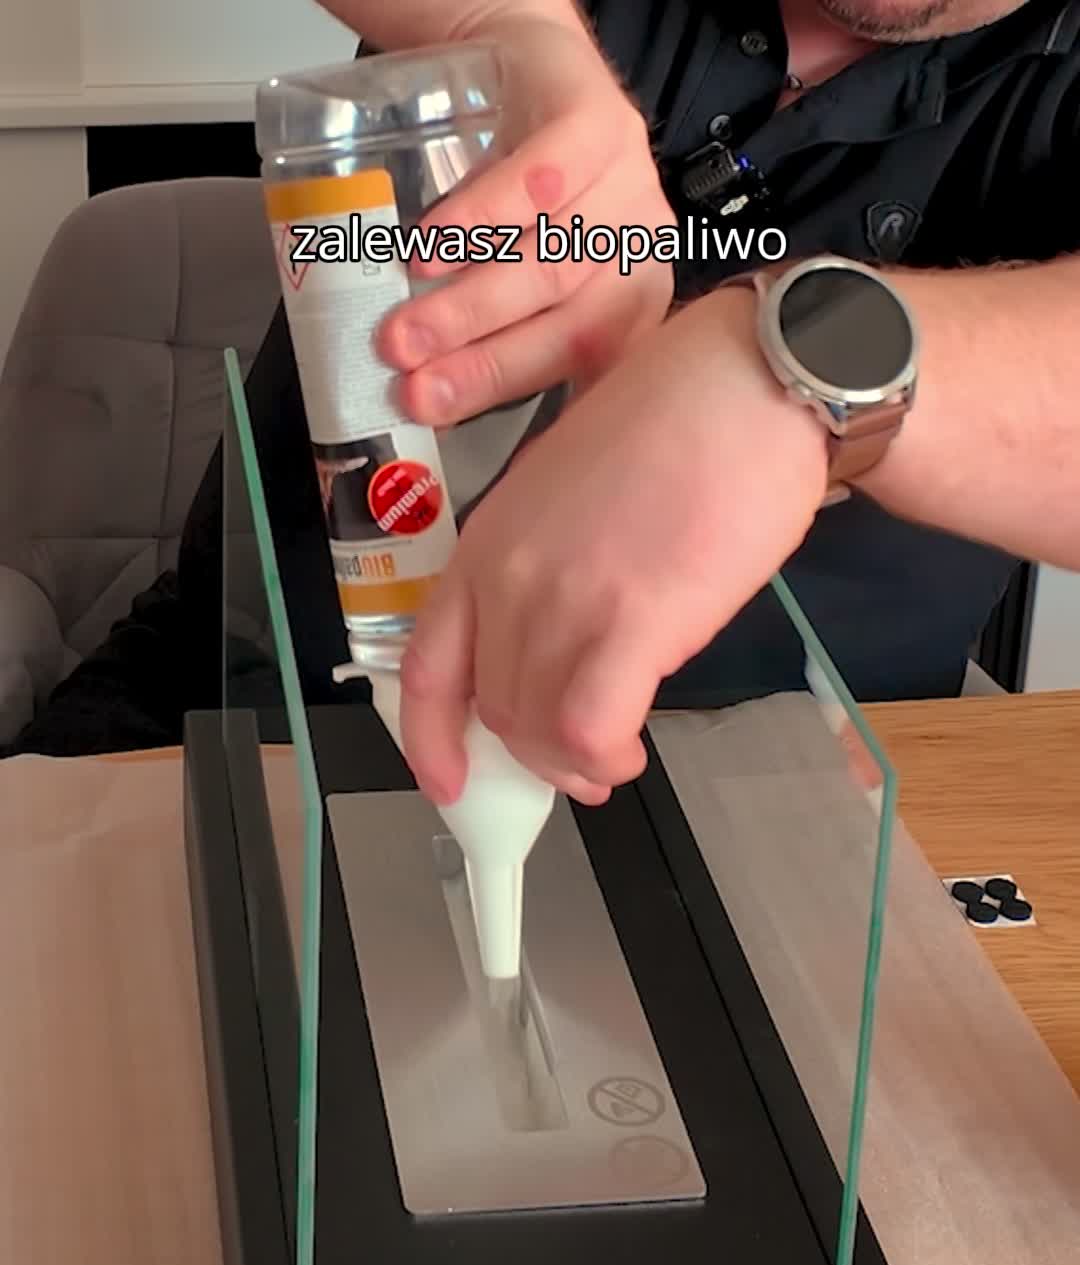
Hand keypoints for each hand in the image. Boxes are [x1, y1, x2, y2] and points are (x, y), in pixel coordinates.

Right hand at [377, 12, 676, 424]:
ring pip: (553, 264)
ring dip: (471, 304)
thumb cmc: (522, 184)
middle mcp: (642, 253)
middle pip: (570, 326)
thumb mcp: (518, 268)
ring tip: (403, 329)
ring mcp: (630, 186)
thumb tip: (431, 404)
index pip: (584, 370)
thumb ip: (497, 332)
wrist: (529, 63)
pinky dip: (482, 219)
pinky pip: (543, 181)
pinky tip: (431, 244)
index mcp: (633, 307)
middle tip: (412, 386)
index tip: (446, 423)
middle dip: (484, 364)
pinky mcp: (601, 124)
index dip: (515, 400)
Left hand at [398, 289, 829, 805]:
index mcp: (486, 542)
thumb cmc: (679, 425)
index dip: (429, 741)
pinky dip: (603, 757)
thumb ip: (544, 570)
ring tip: (613, 757)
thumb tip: (557, 645)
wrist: (747, 383)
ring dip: (575, 763)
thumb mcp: (569, 495)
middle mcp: (508, 575)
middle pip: (493, 709)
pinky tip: (629, 751)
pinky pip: (587, 729)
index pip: (426, 668)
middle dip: (535, 756)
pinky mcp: (629, 620)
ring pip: (536, 729)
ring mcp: (563, 597)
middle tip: (581, 763)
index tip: (450, 780)